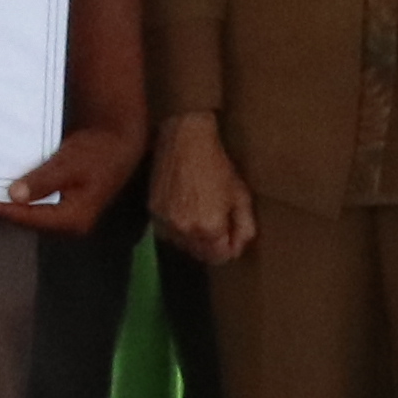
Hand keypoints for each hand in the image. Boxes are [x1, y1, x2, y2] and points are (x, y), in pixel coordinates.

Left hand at [0, 115, 147, 230]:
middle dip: (6, 215)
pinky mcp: (67, 209)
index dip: (4, 212)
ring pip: (34, 219)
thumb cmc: (95, 152)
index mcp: (75, 219)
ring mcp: (71, 219)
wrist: (117, 143)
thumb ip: (42, 181)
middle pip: (31, 224)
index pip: (31, 219)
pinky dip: (23, 205)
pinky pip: (39, 211)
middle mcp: (73, 226)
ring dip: (12, 212)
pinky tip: (8, 197)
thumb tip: (14, 196)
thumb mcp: (67, 163)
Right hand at [151, 114, 254, 265]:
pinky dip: (178, 227)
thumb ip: (245, 228)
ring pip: (183, 245)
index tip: (232, 232)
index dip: (230, 246)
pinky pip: (168, 232)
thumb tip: (237, 249)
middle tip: (218, 221)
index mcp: (210, 229)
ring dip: (194, 238)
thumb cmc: (218, 165)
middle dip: (213, 244)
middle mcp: (185, 232)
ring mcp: (166, 223)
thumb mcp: (241, 195)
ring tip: (200, 214)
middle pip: (201, 255)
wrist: (185, 140)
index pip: (222, 257)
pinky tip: (184, 208)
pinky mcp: (153, 212)